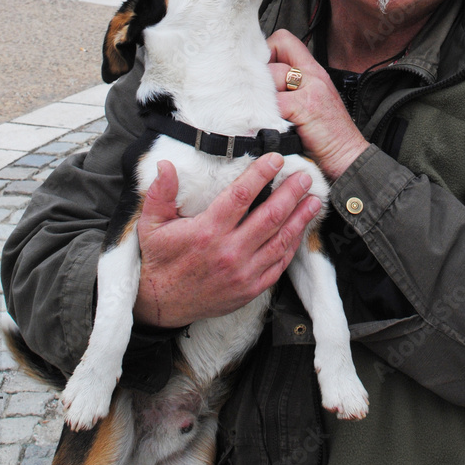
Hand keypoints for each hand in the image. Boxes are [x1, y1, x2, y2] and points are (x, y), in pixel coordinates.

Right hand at [133, 155, 320, 327]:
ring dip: (300, 218)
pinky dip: (292, 245)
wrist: (160, 305)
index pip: (241, 196)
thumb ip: (160, 192)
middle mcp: (229, 252)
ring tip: (313, 200)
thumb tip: (165, 164)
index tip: (275, 159)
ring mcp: (243, 273)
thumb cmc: (159, 261)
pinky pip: (278, 264)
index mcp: (207, 231)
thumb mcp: (151, 224)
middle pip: (269, 216)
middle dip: (291, 193)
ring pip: (280, 240)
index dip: (261, 174)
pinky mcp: (250, 289)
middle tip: (305, 176)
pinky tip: (301, 230)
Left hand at [268, 30, 368, 180]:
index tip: (262, 73)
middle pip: (272, 56)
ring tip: (268, 115)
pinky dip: (268, 115)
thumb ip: (294, 87)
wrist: (349, 156)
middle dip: (261, 78)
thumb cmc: (329, 134)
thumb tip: (261, 83)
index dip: (267, 52)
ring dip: (263, 98)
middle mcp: (313, 75)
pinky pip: (275, 102)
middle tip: (262, 99)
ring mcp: (310, 90)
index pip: (283, 40)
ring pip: (270, 77)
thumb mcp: (314, 101)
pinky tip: (273, 126)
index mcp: (314, 71)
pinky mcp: (305, 107)